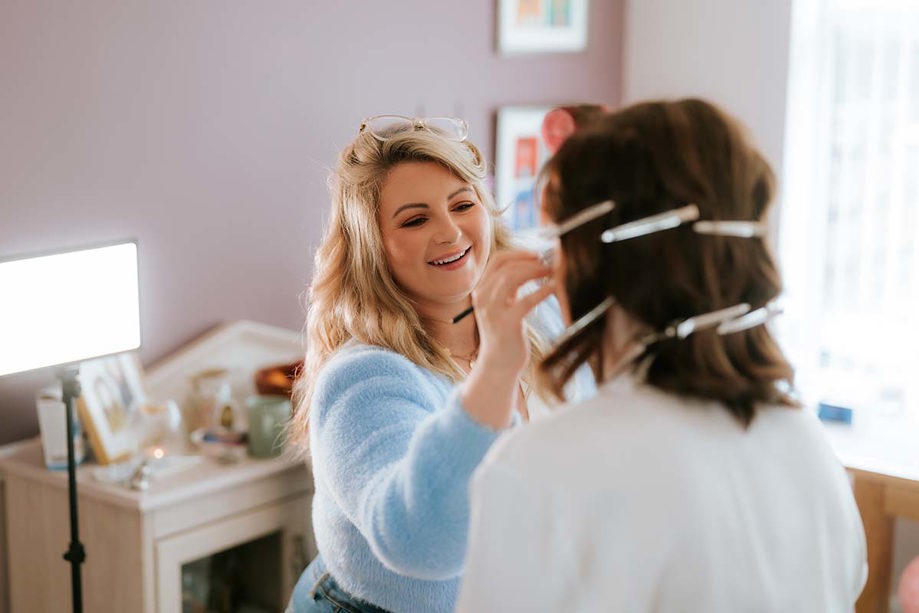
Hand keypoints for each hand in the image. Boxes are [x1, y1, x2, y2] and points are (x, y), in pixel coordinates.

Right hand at [472, 249, 553, 373]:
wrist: (499, 365)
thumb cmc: (505, 333)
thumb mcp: (502, 305)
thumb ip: (508, 286)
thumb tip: (531, 263)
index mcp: (481, 290)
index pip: (497, 260)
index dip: (519, 253)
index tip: (537, 255)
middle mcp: (482, 298)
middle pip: (506, 266)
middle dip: (530, 261)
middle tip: (549, 263)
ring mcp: (492, 311)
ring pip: (512, 277)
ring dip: (535, 271)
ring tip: (552, 273)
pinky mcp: (507, 324)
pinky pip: (526, 300)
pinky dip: (542, 290)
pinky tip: (554, 288)